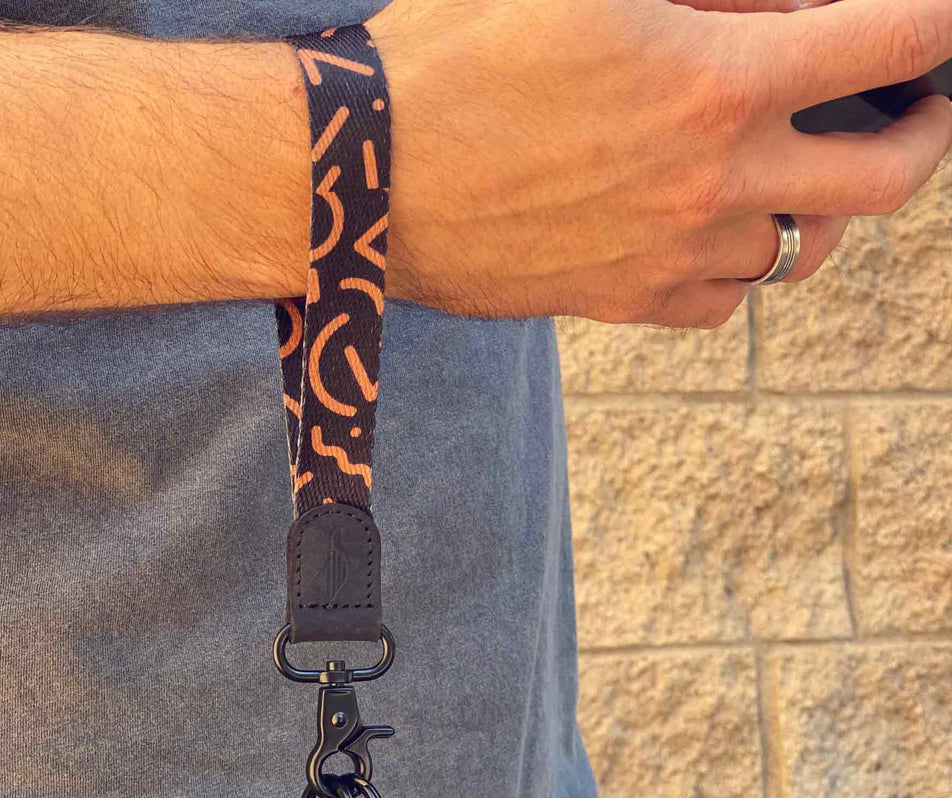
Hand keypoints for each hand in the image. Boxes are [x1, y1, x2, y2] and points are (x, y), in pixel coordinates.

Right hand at [366, 0, 951, 327]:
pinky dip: (740, 266)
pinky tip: (716, 234)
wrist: (367, 180)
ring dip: (816, 205)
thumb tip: (766, 9)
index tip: (940, 20)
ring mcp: (672, 255)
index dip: (938, 18)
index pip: (891, 35)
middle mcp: (714, 182)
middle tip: (920, 106)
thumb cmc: (451, 59)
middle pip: (885, 180)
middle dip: (926, 131)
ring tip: (797, 173)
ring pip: (798, 249)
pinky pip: (724, 304)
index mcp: (716, 80)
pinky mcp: (623, 303)